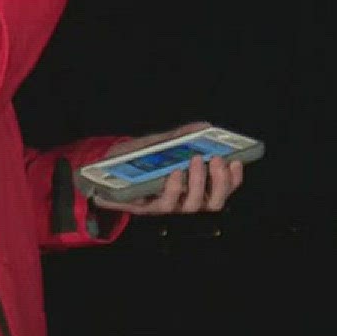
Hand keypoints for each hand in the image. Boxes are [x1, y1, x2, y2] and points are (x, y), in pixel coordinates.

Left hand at [87, 122, 244, 215]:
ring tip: (195, 161)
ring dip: (198, 184)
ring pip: (191, 206)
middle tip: (217, 160)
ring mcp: (164, 207)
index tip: (237, 161)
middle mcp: (182, 202)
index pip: (221, 190)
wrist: (99, 170)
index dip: (233, 180)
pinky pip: (163, 204)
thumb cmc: (135, 159)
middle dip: (219, 183)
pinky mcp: (146, 208)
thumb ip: (181, 137)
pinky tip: (174, 173)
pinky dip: (173, 189)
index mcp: (191, 189)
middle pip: (212, 203)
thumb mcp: (159, 144)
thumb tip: (204, 126)